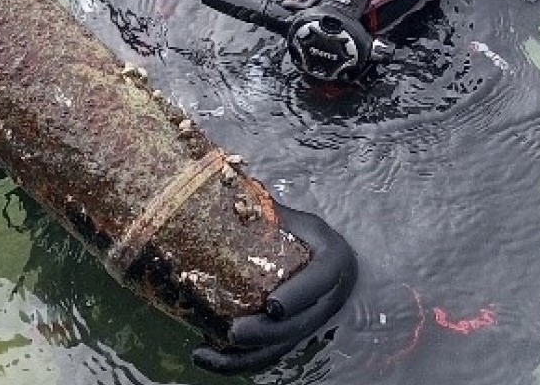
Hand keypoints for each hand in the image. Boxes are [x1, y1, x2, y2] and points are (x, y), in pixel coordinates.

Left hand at [191, 202, 356, 373]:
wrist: (321, 252)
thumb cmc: (301, 230)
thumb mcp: (293, 216)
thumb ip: (267, 209)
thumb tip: (224, 178)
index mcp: (334, 261)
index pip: (322, 281)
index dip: (299, 295)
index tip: (273, 305)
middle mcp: (328, 298)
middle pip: (300, 325)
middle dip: (266, 333)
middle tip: (233, 331)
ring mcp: (311, 321)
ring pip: (281, 348)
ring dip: (244, 358)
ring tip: (205, 353)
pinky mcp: (293, 336)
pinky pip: (269, 356)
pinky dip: (239, 361)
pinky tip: (206, 356)